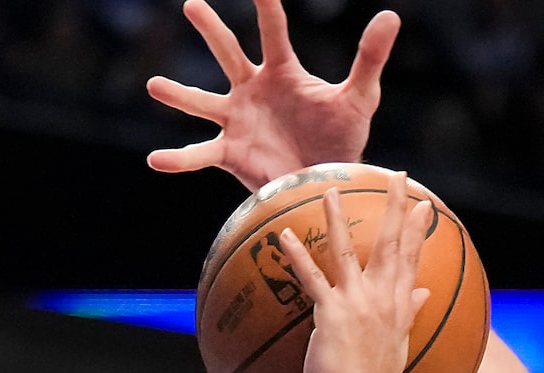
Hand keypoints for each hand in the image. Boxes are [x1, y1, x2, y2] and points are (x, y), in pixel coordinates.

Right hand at [146, 0, 398, 190]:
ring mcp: (238, 121)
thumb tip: (391, 16)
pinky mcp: (230, 154)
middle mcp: (254, 91)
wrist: (326, 184)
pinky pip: (200, 154)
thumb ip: (369, 57)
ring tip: (153, 85)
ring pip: (202, 102)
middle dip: (212, 29)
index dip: (266, 4)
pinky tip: (155, 159)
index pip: (272, 30)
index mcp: (283, 73)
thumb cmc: (341, 140)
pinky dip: (177, 159)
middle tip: (192, 2)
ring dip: (178, 95)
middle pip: (228, 53)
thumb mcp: (358, 98)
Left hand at [279, 174, 429, 372]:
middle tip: (399, 177)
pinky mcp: (330, 312)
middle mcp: (382, 300)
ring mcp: (356, 303)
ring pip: (347, 251)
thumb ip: (411, 314)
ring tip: (329, 190)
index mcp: (399, 309)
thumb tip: (426, 293)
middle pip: (390, 246)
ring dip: (337, 218)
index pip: (411, 261)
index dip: (417, 231)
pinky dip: (297, 255)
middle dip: (396, 208)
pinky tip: (284, 235)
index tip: (424, 205)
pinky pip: (311, 278)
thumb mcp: (399, 347)